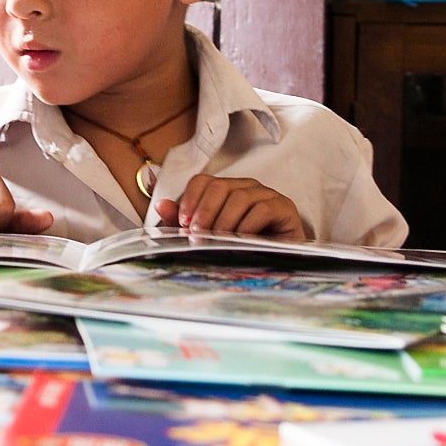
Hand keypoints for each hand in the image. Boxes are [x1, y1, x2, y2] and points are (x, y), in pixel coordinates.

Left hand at [155, 174, 308, 240]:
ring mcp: (268, 195)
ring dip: (224, 221)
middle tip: (196, 235)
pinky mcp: (284, 208)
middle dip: (204, 211)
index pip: (203, 181)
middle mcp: (247, 187)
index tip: (183, 223)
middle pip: (220, 186)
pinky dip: (247, 225)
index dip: (190, 199)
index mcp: (228, 190)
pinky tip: (240, 240)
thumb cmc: (244, 249)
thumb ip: (185, 221)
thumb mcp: (210, 236)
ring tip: (217, 240)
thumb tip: (160, 205)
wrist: (281, 264)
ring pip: (240, 197)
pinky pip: (263, 209)